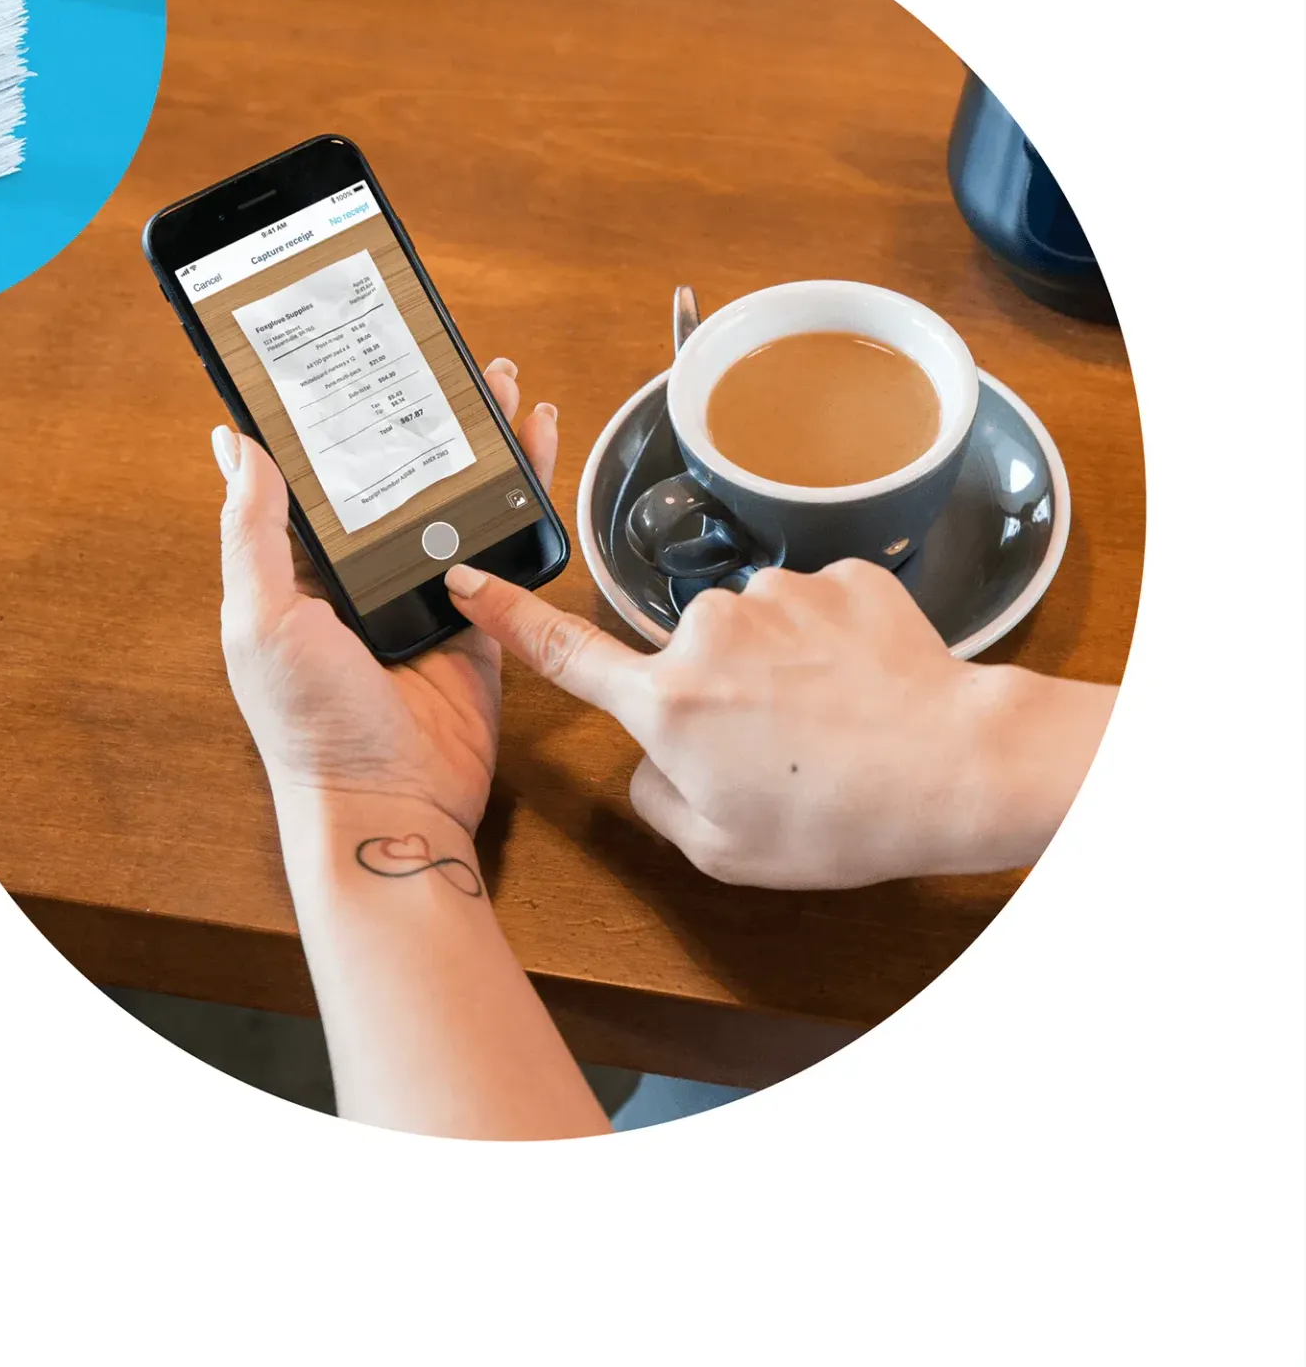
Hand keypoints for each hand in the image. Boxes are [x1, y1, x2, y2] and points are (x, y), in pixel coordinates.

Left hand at [213, 359, 558, 833]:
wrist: (390, 804)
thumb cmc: (311, 722)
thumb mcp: (262, 617)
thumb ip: (253, 531)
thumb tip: (234, 444)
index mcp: (298, 567)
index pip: (313, 472)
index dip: (331, 414)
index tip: (347, 354)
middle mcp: (359, 573)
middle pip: (393, 470)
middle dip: (417, 412)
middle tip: (438, 351)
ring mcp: (421, 590)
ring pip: (453, 493)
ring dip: (476, 435)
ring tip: (495, 377)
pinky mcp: (478, 613)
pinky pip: (502, 540)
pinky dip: (521, 490)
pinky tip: (537, 441)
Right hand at [445, 556, 1112, 887]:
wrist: (957, 765)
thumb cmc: (840, 819)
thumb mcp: (723, 850)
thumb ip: (657, 800)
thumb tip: (650, 760)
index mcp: (665, 700)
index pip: (564, 652)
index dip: (507, 617)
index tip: (467, 579)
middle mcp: (706, 629)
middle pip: (690, 660)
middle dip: (721, 695)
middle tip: (784, 753)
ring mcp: (776, 593)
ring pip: (760, 631)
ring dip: (786, 669)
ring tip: (839, 726)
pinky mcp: (839, 574)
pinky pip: (818, 608)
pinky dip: (838, 646)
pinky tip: (870, 689)